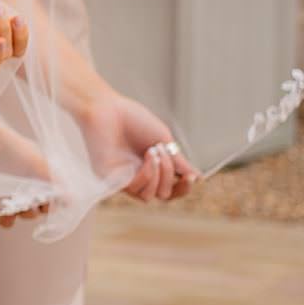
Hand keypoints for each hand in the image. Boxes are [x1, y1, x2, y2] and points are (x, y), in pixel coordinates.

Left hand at [0, 116, 60, 229]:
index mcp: (37, 178)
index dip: (53, 203)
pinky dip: (6, 219)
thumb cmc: (11, 146)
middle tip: (33, 201)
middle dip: (38, 208)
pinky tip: (5, 212)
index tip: (50, 201)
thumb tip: (70, 201)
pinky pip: (3, 220)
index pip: (52, 199)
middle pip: (39, 210)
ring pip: (24, 215)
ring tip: (18, 202)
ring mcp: (8, 197)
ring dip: (24, 213)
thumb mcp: (38, 162)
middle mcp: (24, 188)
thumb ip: (55, 181)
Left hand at [76, 91, 198, 203]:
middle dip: (169, 174)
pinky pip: (136, 190)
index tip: (192, 177)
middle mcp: (138, 175)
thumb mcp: (163, 139)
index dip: (184, 188)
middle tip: (163, 151)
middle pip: (164, 195)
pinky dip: (147, 175)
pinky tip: (147, 158)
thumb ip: (177, 161)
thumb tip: (197, 177)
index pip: (171, 189)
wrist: (107, 108)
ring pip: (150, 196)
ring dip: (159, 175)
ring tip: (153, 151)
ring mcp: (124, 178)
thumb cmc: (133, 119)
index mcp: (151, 166)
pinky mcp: (111, 179)